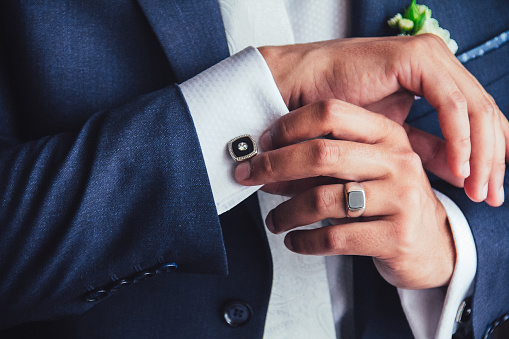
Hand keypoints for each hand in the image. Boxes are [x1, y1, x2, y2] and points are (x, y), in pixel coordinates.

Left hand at [235, 100, 454, 288]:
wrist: (431, 245)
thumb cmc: (385, 201)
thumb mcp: (361, 172)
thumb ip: (320, 165)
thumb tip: (262, 167)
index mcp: (388, 134)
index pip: (331, 113)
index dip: (288, 126)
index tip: (262, 143)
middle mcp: (399, 161)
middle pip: (321, 154)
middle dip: (274, 166)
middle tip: (248, 177)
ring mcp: (401, 199)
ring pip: (322, 199)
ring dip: (285, 212)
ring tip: (274, 221)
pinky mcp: (397, 237)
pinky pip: (333, 238)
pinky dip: (304, 241)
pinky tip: (294, 241)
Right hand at [259, 35, 507, 205]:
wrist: (297, 91)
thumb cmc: (336, 117)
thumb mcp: (391, 140)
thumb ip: (426, 150)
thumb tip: (459, 174)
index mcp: (435, 80)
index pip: (477, 119)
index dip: (488, 157)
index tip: (488, 193)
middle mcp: (437, 65)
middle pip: (484, 114)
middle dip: (492, 160)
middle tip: (491, 197)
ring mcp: (428, 58)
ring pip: (476, 109)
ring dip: (481, 153)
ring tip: (477, 188)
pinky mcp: (414, 59)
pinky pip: (450, 102)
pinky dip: (458, 137)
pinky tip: (458, 166)